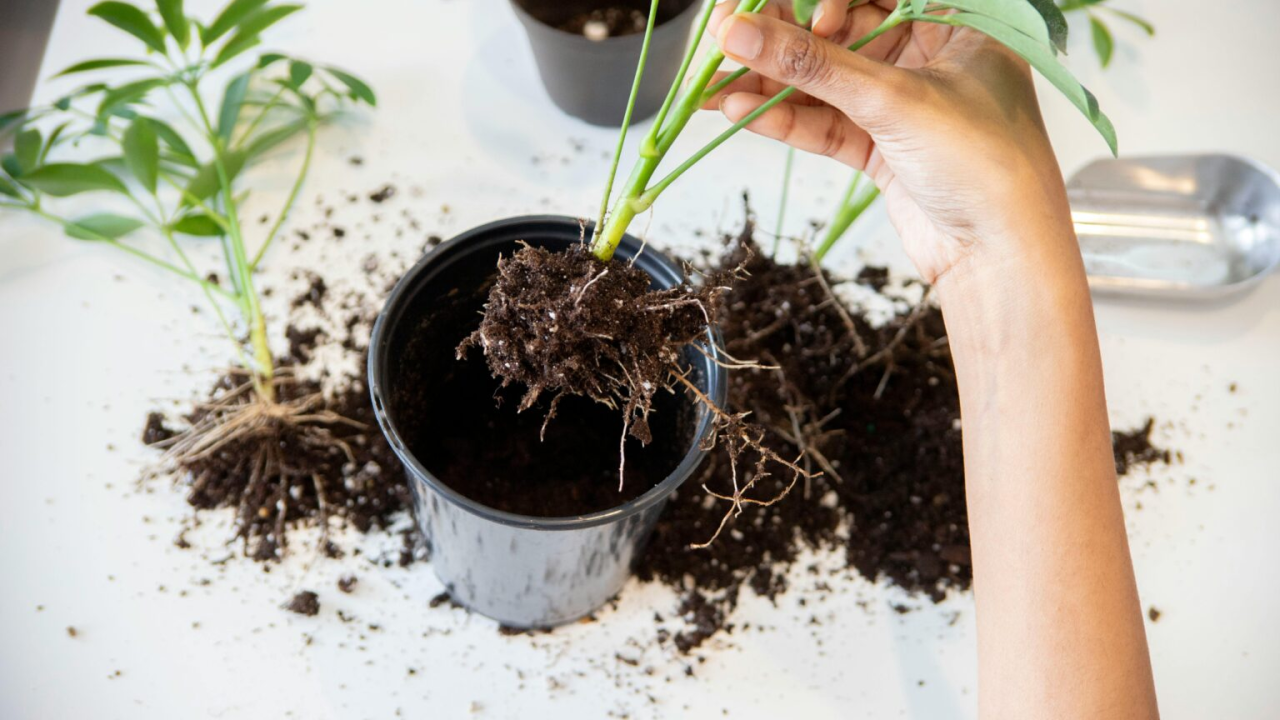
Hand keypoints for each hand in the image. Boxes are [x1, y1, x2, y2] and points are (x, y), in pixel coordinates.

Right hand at [703, 1, 1075, 285]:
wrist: (1002, 257)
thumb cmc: (986, 163)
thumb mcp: (894, 100)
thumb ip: (812, 65)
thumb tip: (739, 31)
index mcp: (957, 23)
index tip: (791, 16)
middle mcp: (929, 57)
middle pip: (840, 35)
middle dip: (783, 40)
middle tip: (728, 38)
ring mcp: (903, 106)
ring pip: (825, 84)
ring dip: (772, 84)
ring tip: (715, 85)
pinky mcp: (882, 150)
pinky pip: (825, 124)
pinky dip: (785, 120)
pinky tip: (741, 112)